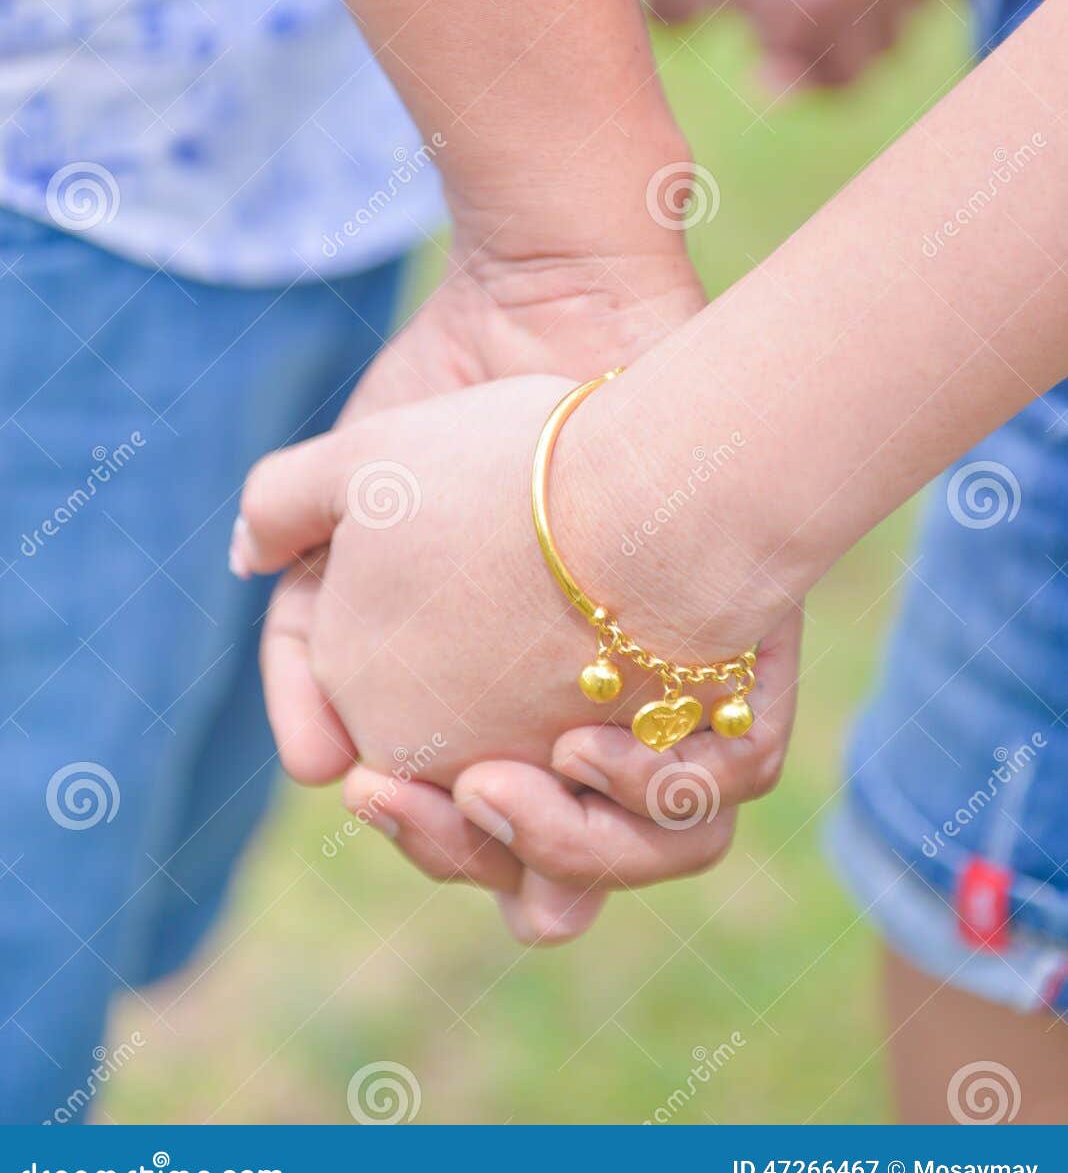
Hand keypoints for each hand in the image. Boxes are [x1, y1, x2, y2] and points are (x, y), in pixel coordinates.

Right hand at [238, 237, 710, 941]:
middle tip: (431, 802)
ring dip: (565, 849)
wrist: (572, 317)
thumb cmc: (465, 394)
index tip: (355, 782)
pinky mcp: (730, 668)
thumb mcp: (355, 463)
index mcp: (486, 690)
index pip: (448, 815)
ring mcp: (654, 696)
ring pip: (626, 850)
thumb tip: (251, 573)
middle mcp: (572, 708)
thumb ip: (296, 522)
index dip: (404, 820)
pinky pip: (714, 793)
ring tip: (505, 784)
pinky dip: (658, 802)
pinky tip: (587, 750)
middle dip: (471, 851)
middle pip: (533, 855)